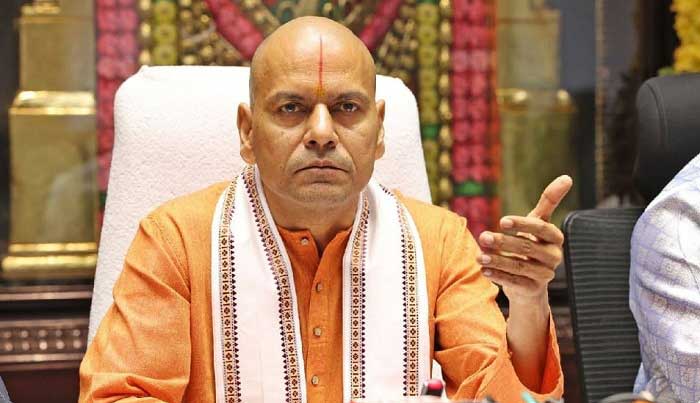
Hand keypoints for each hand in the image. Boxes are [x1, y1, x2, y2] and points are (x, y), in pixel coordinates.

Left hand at [477, 175, 572, 301]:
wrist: (531, 279)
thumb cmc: (532, 242)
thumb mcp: (538, 222)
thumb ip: (549, 201)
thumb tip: (567, 177)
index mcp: (555, 238)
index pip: (541, 228)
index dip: (523, 224)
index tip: (502, 220)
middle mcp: (554, 256)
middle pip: (527, 247)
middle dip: (503, 242)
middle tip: (482, 236)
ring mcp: (545, 274)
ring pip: (520, 266)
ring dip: (497, 260)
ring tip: (479, 256)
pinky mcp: (534, 289)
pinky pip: (515, 283)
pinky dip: (499, 276)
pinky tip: (484, 270)